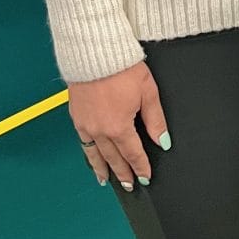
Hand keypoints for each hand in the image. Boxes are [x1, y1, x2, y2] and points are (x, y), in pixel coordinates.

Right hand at [70, 61, 169, 190]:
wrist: (96, 53)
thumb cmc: (122, 68)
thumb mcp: (148, 92)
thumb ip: (155, 119)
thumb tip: (162, 140)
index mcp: (118, 126)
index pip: (132, 154)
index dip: (140, 167)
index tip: (144, 177)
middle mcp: (99, 130)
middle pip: (113, 158)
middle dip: (122, 172)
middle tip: (128, 185)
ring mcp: (85, 124)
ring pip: (94, 154)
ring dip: (101, 168)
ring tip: (106, 179)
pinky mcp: (76, 116)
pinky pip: (83, 142)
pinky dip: (88, 153)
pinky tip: (91, 156)